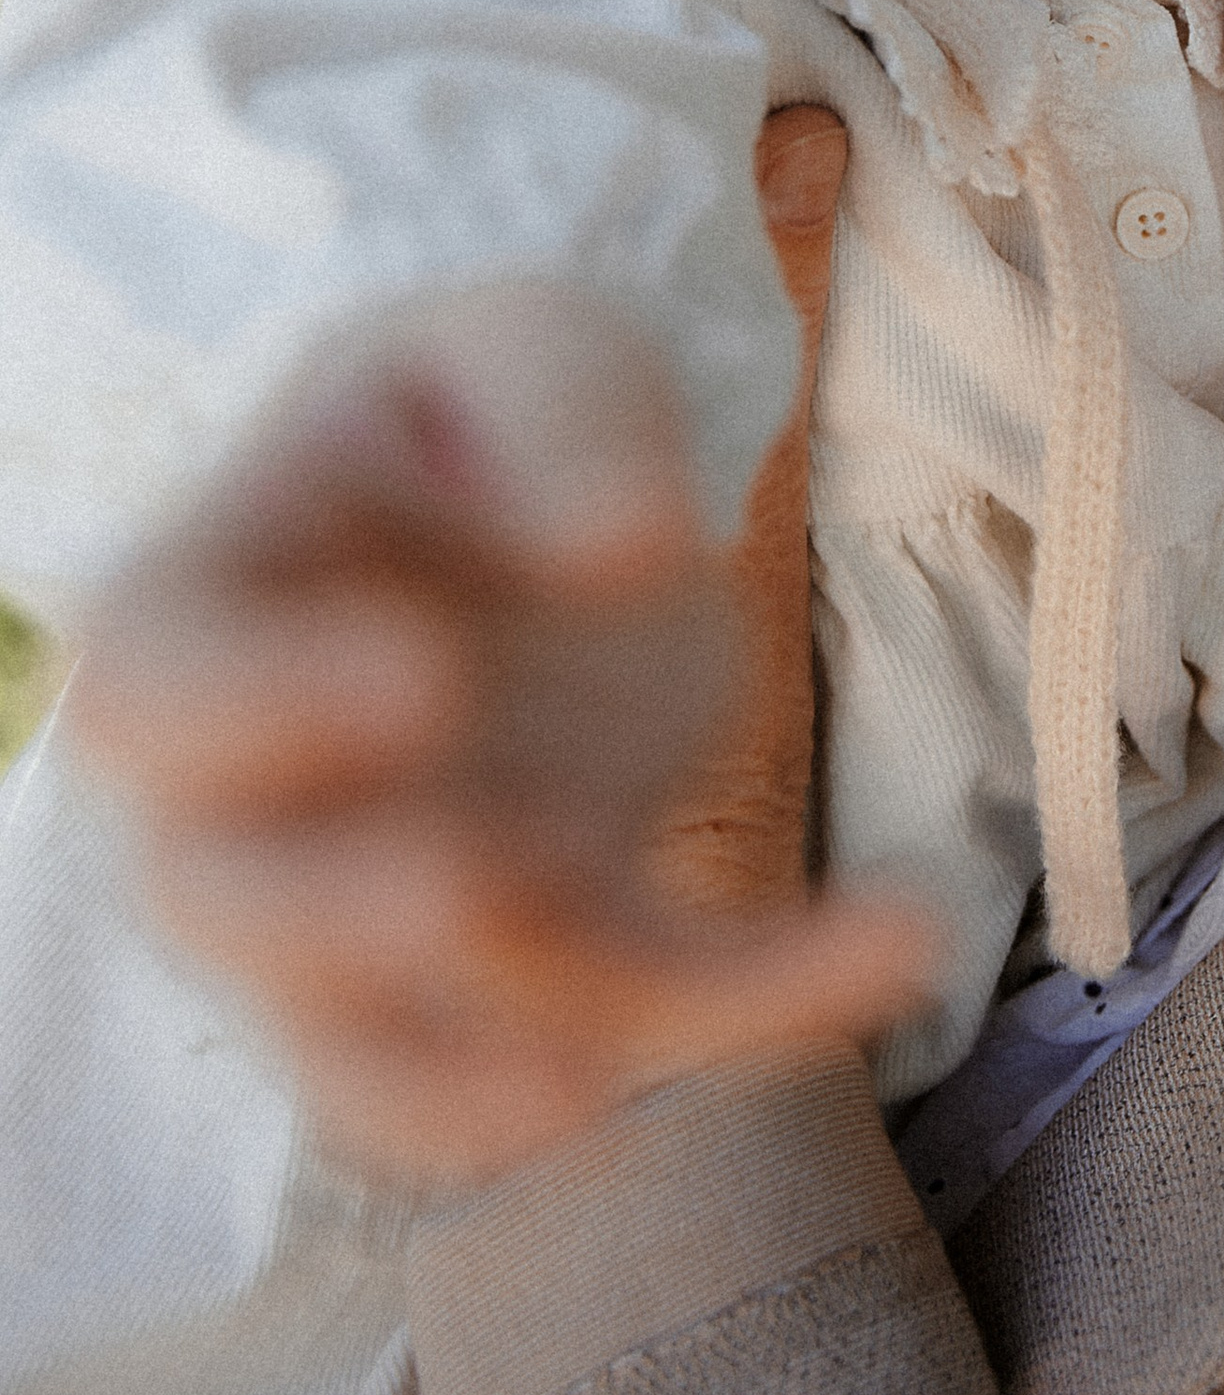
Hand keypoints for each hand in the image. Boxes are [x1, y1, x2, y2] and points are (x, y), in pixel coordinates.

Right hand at [67, 108, 940, 1188]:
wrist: (561, 505)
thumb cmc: (496, 405)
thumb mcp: (536, 345)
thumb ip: (559, 417)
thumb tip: (624, 547)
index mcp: (214, 603)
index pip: (160, 689)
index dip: (262, 708)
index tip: (426, 674)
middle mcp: (253, 797)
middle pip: (234, 911)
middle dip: (352, 926)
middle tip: (484, 876)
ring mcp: (374, 916)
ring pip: (394, 1050)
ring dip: (531, 1044)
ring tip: (691, 1012)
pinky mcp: (540, 967)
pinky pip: (623, 1023)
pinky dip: (756, 1010)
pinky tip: (893, 943)